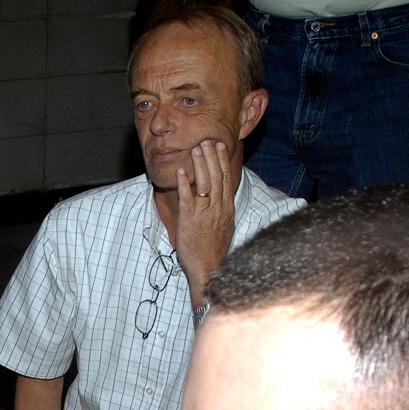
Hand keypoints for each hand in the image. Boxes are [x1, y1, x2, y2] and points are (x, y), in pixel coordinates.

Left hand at [172, 140, 236, 300]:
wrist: (210, 269)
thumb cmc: (214, 251)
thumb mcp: (224, 227)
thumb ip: (222, 210)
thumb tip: (221, 197)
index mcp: (227, 208)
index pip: (226, 178)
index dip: (222, 160)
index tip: (220, 146)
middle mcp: (218, 207)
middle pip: (216, 176)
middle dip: (211, 156)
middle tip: (207, 140)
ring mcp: (204, 212)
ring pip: (204, 182)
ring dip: (199, 164)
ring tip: (196, 149)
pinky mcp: (190, 219)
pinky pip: (187, 197)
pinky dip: (184, 183)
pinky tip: (181, 172)